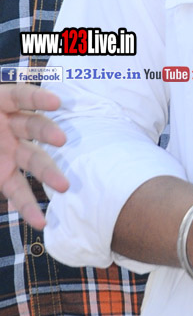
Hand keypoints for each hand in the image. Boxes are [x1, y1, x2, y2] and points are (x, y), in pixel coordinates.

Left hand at [0, 86, 67, 229]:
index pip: (20, 96)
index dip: (37, 97)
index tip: (55, 103)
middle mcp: (9, 127)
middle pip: (33, 126)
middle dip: (47, 132)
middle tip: (61, 140)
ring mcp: (9, 151)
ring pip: (32, 158)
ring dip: (47, 172)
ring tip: (63, 187)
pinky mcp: (3, 174)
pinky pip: (16, 190)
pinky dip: (26, 205)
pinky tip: (36, 219)